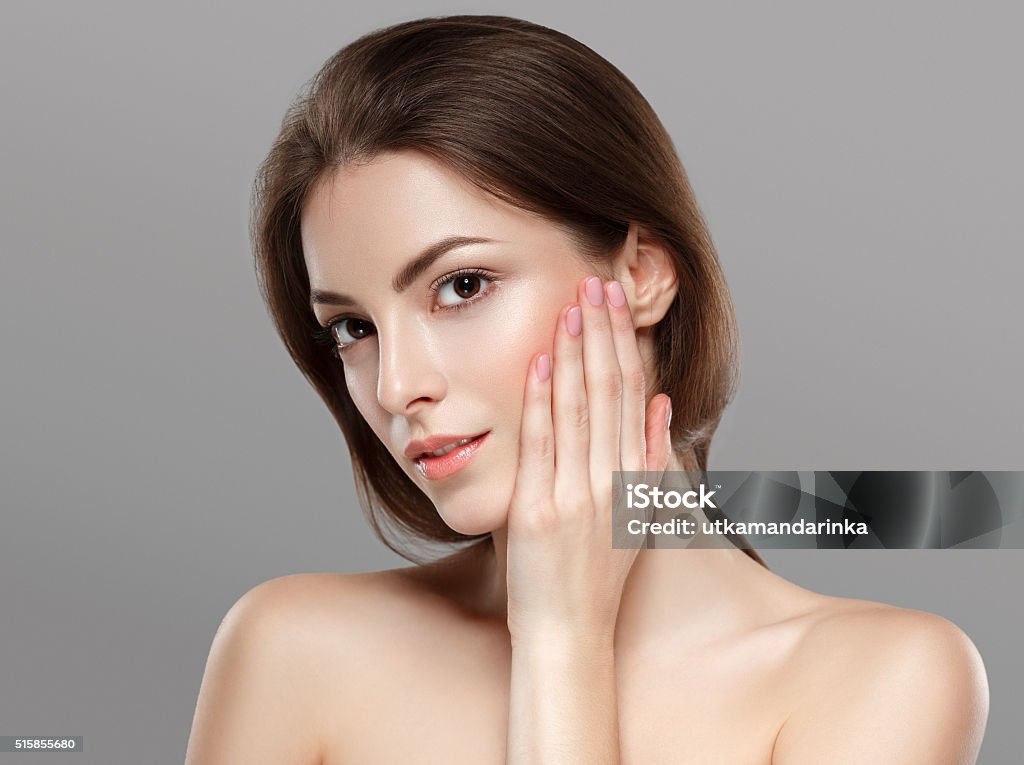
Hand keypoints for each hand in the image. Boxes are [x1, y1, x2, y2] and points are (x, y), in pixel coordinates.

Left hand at [505, 275, 672, 646]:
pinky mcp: (540, 510)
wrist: (570, 631)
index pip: (632, 393)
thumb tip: (660, 402)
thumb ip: (651, 458)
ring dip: (576, 352)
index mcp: (636, 477)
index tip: (615, 302)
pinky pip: (543, 444)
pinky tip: (542, 362)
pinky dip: (543, 401)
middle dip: (603, 332)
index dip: (624, 343)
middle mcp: (612, 481)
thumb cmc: (599, 576)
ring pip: (580, 409)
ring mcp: (576, 495)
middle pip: (610, 391)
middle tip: (596, 281)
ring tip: (573, 304)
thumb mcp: (639, 516)